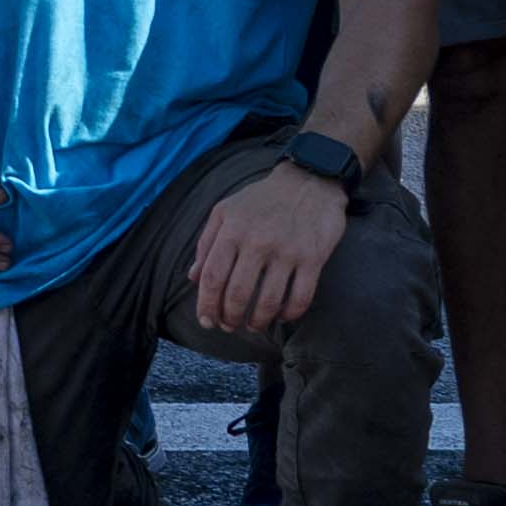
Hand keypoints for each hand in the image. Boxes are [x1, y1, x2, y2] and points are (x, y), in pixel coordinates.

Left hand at [188, 160, 348, 339]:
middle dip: (230, 318)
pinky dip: (289, 315)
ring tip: (253, 325)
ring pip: (269, 302)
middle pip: (238, 294)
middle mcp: (258, 242)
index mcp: (232, 231)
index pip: (213, 277)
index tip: (206, 321)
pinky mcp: (313, 258)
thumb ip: (206, 243)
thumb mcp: (225, 211)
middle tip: (230, 326)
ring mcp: (287, 251)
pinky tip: (281, 317)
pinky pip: (300, 298)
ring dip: (258, 321)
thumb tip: (192, 277)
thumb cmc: (262, 199)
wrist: (309, 180)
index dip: (207, 305)